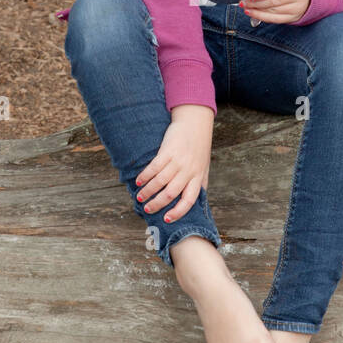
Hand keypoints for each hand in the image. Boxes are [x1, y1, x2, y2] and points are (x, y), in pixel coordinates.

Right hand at [135, 106, 213, 223]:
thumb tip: (196, 203)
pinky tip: (139, 180)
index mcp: (198, 177)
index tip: (166, 219)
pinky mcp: (168, 150)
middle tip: (147, 209)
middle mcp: (188, 171)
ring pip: (160, 181)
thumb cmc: (199, 148)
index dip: (178, 212)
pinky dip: (145, 176)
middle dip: (156, 204)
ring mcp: (178, 160)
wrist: (195, 123)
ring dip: (148, 191)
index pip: (189, 200)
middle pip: (170, 193)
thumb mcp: (204, 166)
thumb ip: (200, 183)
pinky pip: (154, 167)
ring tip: (139, 196)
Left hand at [240, 0, 310, 22]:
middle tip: (243, 2)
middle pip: (274, 2)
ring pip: (273, 12)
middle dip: (256, 3)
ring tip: (245, 8)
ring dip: (257, 11)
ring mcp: (296, 8)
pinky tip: (253, 14)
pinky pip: (276, 20)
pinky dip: (262, 17)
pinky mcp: (293, 17)